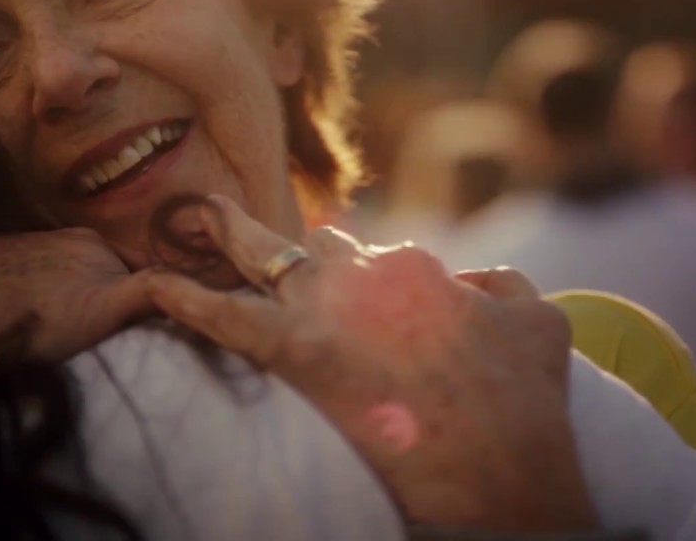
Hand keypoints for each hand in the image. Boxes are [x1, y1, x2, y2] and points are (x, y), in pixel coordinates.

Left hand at [145, 196, 597, 532]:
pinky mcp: (298, 355)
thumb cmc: (526, 405)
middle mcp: (368, 273)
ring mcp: (329, 309)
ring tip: (200, 220)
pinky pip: (226, 317)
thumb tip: (471, 278)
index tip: (348, 306)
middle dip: (294, 253)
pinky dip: (186, 299)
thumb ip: (502, 283)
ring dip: (233, 243)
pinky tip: (153, 285)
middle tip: (256, 235)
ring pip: (265, 259)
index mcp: (419, 266)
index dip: (358, 281)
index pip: (369, 255)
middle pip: (314, 248)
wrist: (504, 475)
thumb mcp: (541, 321)